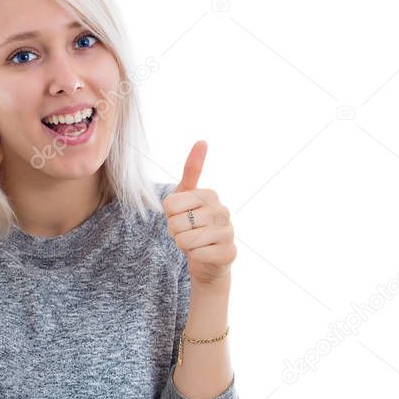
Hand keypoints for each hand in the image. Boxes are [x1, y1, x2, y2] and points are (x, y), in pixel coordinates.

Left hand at [161, 140, 235, 287]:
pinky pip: (197, 254)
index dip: (169, 215)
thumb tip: (202, 140)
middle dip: (175, 231)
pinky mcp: (229, 252)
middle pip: (176, 223)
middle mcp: (222, 210)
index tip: (181, 216)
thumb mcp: (187, 196)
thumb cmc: (194, 224)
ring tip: (194, 242)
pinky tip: (203, 254)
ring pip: (186, 239)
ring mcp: (228, 232)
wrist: (208, 258)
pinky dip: (194, 256)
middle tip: (186, 232)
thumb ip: (192, 170)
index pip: (170, 205)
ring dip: (183, 244)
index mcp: (210, 194)